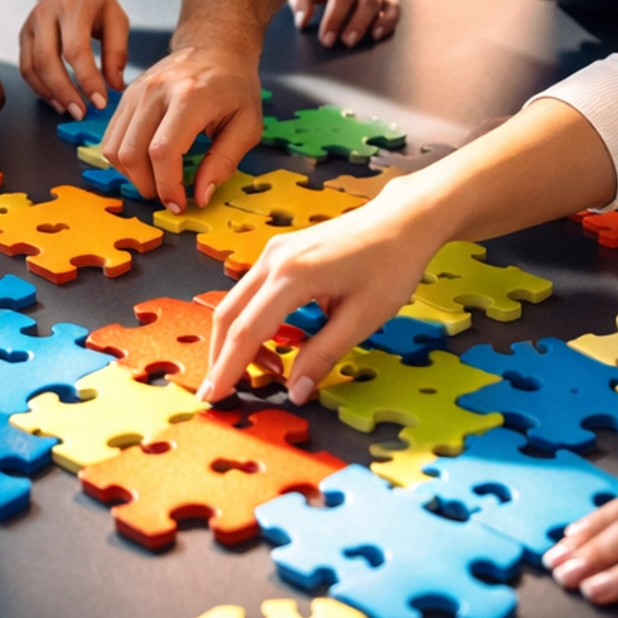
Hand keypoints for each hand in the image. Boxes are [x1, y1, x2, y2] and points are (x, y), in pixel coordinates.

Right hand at [18, 0, 128, 119]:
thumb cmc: (95, 0)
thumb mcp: (116, 17)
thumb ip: (117, 52)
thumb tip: (114, 87)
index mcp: (73, 7)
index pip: (76, 49)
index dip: (87, 79)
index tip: (101, 102)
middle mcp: (45, 15)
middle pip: (47, 61)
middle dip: (64, 92)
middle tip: (82, 113)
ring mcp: (30, 27)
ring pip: (32, 68)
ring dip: (51, 94)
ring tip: (71, 110)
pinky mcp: (23, 38)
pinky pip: (26, 69)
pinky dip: (41, 90)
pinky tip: (58, 101)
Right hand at [99, 37, 265, 211]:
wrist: (215, 48)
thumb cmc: (234, 86)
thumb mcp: (247, 125)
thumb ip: (224, 162)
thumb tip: (200, 195)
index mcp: (189, 96)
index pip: (162, 151)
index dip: (168, 187)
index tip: (180, 204)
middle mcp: (156, 91)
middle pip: (132, 152)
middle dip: (148, 186)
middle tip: (169, 197)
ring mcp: (136, 91)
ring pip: (115, 147)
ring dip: (133, 175)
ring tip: (158, 182)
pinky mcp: (127, 95)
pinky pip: (111, 137)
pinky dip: (125, 159)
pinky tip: (147, 164)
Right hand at [200, 187, 444, 404]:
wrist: (402, 220)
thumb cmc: (391, 263)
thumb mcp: (363, 318)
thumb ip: (323, 355)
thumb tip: (295, 391)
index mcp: (292, 275)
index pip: (247, 330)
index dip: (228, 367)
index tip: (214, 397)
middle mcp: (273, 259)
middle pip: (229, 314)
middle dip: (221, 355)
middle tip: (223, 391)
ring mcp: (274, 251)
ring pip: (236, 301)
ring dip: (238, 339)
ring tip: (270, 369)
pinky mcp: (281, 251)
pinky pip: (252, 290)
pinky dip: (252, 320)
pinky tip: (278, 340)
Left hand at [288, 0, 399, 48]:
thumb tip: (302, 21)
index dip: (334, 18)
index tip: (326, 40)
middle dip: (358, 22)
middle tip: (346, 43)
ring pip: (383, 2)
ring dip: (378, 22)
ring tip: (369, 40)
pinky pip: (395, 7)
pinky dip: (390, 21)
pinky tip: (379, 36)